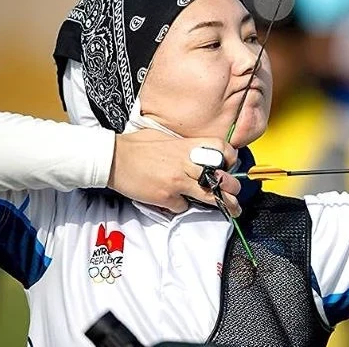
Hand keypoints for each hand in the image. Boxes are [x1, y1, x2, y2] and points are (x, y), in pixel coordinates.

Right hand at [109, 129, 241, 216]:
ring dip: (223, 204)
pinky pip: (183, 206)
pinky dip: (181, 205)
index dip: (230, 159)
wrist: (113, 158)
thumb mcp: (168, 138)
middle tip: (236, 193)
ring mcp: (177, 181)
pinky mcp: (166, 197)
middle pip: (221, 178)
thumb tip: (200, 154)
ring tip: (233, 209)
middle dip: (232, 188)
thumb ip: (186, 147)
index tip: (229, 165)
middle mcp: (186, 164)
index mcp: (188, 146)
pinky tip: (175, 201)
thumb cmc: (138, 146)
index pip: (222, 150)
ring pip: (210, 196)